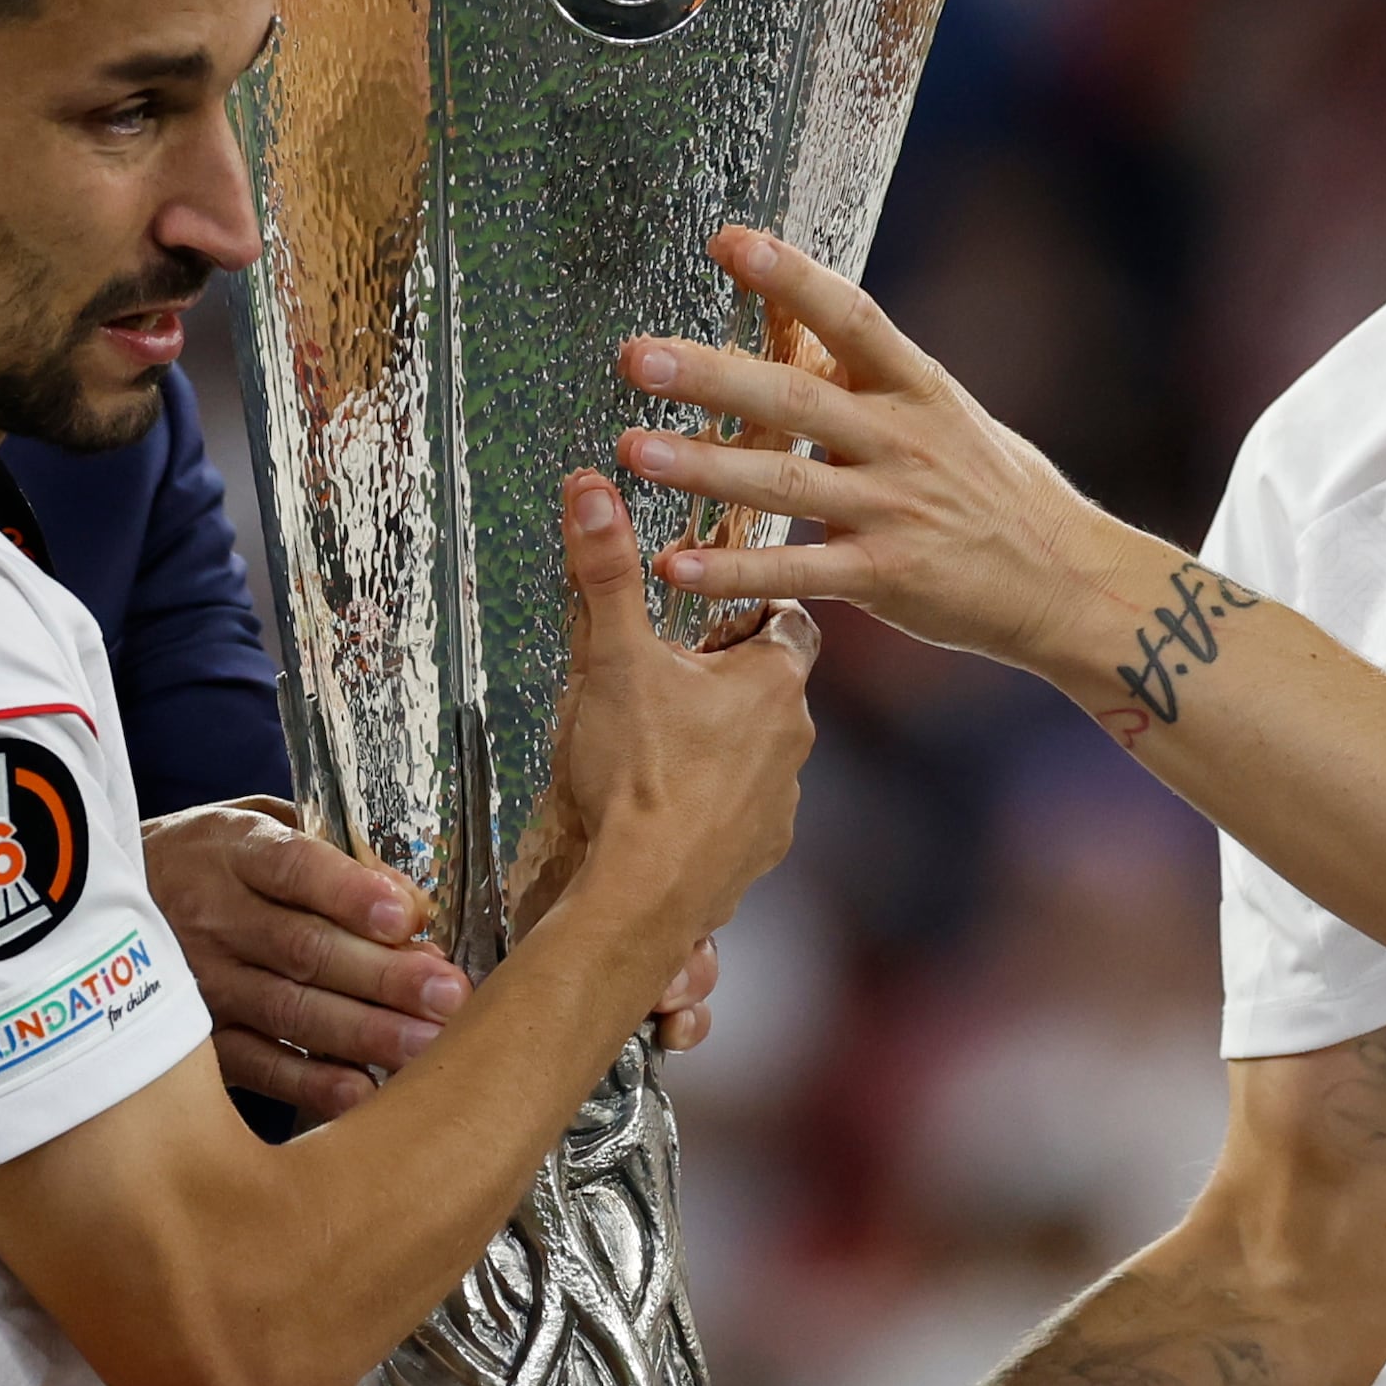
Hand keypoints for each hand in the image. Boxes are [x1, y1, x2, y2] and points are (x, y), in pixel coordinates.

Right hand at [145, 802, 463, 1117]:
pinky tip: (362, 1092)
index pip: (293, 867)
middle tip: (448, 995)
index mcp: (232, 850)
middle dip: (382, 975)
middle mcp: (211, 916)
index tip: (408, 917)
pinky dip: (310, 1083)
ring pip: (287, 1011)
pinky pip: (257, 1065)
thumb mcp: (259, 827)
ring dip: (364, 1032)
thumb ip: (332, 853)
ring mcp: (198, 983)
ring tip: (428, 1046)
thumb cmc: (213, 864)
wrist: (100, 905)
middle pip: (303, 948)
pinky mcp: (195, 1040)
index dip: (351, 894)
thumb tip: (413, 900)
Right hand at [536, 467, 816, 943]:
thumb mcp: (613, 658)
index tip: (708, 611)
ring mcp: (780, 802)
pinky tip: (662, 804)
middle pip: (767, 688)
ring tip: (656, 744)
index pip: (789, 620)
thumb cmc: (638, 775)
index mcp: (774, 681)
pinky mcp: (755, 853)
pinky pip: (738, 813)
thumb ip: (605, 572)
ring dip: (716, 744)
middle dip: (720, 679)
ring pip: (755, 753)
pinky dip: (708, 804)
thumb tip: (590, 489)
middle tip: (664, 676)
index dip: (749, 609)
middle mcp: (795, 739)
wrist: (642, 896)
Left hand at [615, 228, 1155, 678]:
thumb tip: (801, 323)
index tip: (726, 240)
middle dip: (711, 375)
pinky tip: (675, 564)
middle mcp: (907, 440)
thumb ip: (875, 380)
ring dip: (704, 466)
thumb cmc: (1001, 496)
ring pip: (786, 482)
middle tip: (637, 357)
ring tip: (632, 449)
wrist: (1071, 584)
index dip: (790, 276)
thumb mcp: (949, 418)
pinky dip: (734, 570)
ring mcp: (898, 509)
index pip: (852, 316)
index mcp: (922, 389)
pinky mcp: (890, 576)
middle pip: (797, 398)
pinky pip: (799, 571)